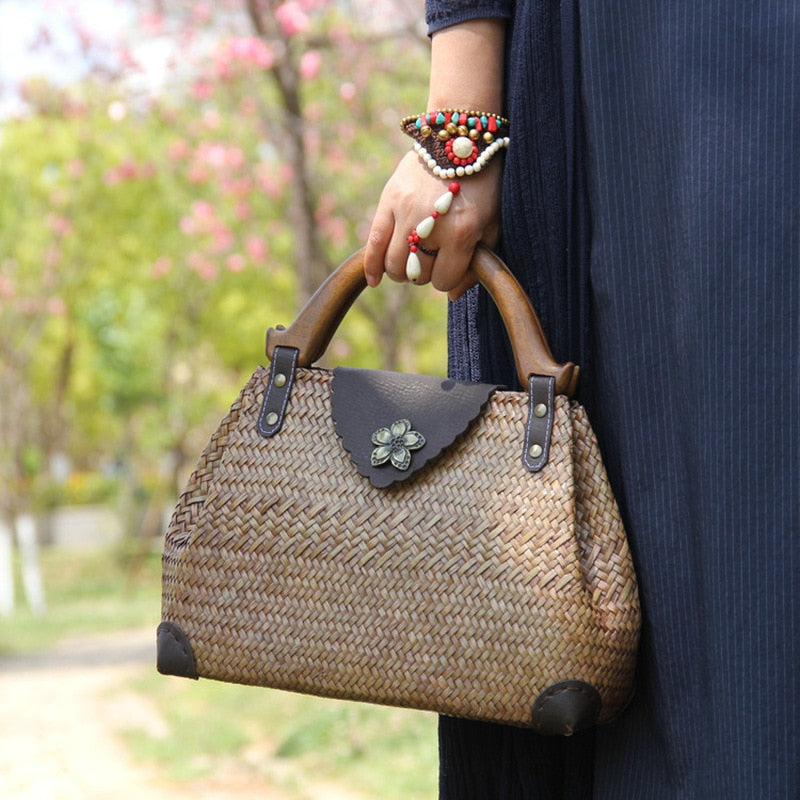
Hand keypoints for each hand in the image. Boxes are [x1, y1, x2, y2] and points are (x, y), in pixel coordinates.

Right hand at [364, 150, 502, 299]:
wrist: (461, 137)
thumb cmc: (484, 184)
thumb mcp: (492, 224)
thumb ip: (477, 263)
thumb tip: (453, 296)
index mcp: (461, 234)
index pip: (443, 281)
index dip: (447, 278)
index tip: (451, 265)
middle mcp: (431, 226)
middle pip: (417, 275)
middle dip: (425, 273)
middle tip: (431, 260)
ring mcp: (406, 213)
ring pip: (393, 264)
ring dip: (401, 270)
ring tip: (410, 261)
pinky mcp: (388, 201)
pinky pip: (373, 243)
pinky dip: (371, 267)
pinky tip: (374, 280)